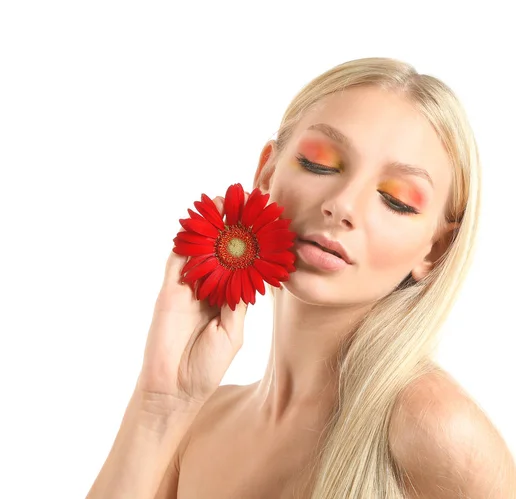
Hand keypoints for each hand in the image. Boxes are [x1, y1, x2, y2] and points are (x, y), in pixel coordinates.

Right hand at [136, 195, 248, 413]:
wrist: (175, 388)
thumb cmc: (207, 365)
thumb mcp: (233, 332)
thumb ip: (238, 303)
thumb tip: (248, 276)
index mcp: (226, 299)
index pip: (239, 265)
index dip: (249, 245)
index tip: (262, 224)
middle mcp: (207, 289)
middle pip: (218, 251)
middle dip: (229, 228)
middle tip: (241, 203)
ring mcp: (186, 288)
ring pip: (197, 250)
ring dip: (207, 227)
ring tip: (220, 203)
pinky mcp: (168, 290)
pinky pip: (176, 260)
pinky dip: (185, 241)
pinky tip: (197, 222)